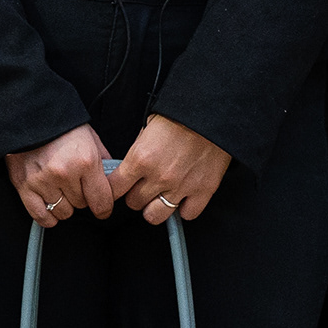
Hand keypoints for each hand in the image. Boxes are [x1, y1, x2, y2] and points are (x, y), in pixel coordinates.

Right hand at [5, 125, 114, 228]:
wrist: (30, 116)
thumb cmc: (60, 126)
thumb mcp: (90, 138)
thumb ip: (102, 162)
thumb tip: (111, 182)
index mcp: (85, 161)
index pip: (101, 201)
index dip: (104, 208)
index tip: (103, 209)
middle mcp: (64, 174)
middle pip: (82, 205)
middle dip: (82, 197)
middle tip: (76, 184)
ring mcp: (43, 181)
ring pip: (63, 212)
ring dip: (64, 205)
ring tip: (61, 190)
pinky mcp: (24, 186)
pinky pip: (40, 215)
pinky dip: (47, 216)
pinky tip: (50, 206)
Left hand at [113, 115, 232, 226]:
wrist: (213, 112)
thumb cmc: (181, 115)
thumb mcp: (148, 127)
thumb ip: (137, 152)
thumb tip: (130, 169)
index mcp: (140, 158)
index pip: (114, 188)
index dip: (115, 188)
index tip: (119, 187)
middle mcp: (158, 176)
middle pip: (133, 203)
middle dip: (136, 195)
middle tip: (144, 185)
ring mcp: (181, 186)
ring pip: (154, 216)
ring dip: (155, 207)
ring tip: (161, 196)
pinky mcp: (203, 191)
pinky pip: (187, 215)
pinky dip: (185, 208)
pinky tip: (184, 197)